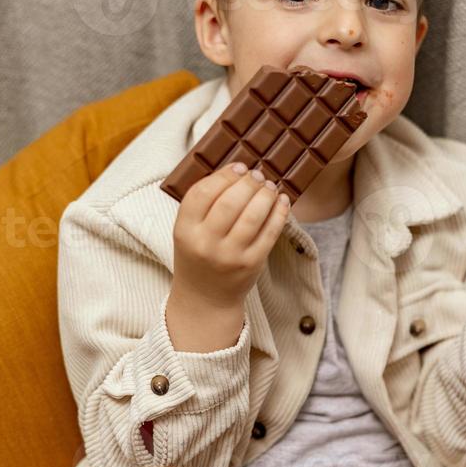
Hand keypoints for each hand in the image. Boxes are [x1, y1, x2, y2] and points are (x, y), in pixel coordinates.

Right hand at [171, 161, 290, 308]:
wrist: (205, 299)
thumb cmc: (198, 256)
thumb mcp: (188, 231)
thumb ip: (203, 203)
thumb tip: (238, 170)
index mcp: (184, 231)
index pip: (202, 193)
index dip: (223, 175)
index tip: (238, 167)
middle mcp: (205, 243)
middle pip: (230, 201)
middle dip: (248, 182)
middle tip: (257, 174)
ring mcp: (230, 255)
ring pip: (253, 215)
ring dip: (266, 194)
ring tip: (269, 186)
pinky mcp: (252, 263)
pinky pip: (270, 232)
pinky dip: (279, 212)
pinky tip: (281, 201)